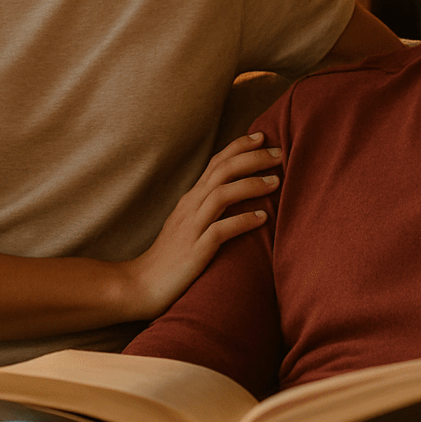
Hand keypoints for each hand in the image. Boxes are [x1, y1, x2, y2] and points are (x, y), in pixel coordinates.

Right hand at [118, 132, 281, 320]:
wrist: (142, 285)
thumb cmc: (171, 256)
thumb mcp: (189, 223)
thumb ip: (208, 207)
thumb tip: (237, 194)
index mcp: (191, 199)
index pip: (216, 163)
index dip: (239, 147)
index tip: (262, 136)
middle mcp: (190, 207)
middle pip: (221, 171)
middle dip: (251, 158)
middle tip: (278, 153)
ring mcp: (191, 227)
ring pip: (221, 195)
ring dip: (250, 185)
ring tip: (276, 181)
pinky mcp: (194, 251)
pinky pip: (220, 231)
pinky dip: (242, 221)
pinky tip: (262, 218)